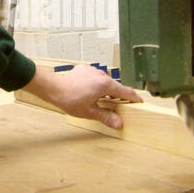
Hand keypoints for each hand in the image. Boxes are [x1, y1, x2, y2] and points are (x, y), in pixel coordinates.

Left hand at [20, 64, 142, 129]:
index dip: (134, 98)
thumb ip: (106, 117)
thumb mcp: (90, 112)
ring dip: (106, 90)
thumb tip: (119, 123)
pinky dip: (96, 84)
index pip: (126, 91)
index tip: (140, 102)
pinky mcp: (85, 69)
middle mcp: (101, 75)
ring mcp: (93, 70)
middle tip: (119, 106)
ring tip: (101, 100)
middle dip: (118, 96)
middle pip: (116, 86)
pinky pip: (95, 77)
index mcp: (105, 85)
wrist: (53, 88)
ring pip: (105, 81)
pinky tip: (89, 92)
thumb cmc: (69, 99)